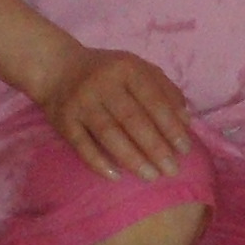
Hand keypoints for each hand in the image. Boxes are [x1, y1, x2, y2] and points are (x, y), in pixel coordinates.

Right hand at [41, 46, 196, 179]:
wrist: (57, 68)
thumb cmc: (107, 73)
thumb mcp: (137, 69)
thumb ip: (164, 89)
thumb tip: (186, 121)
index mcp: (126, 68)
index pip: (153, 99)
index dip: (170, 125)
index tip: (185, 149)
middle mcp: (103, 84)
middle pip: (133, 119)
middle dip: (155, 147)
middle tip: (172, 170)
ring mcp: (81, 103)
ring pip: (109, 134)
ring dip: (132, 159)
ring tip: (151, 176)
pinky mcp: (64, 121)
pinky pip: (83, 146)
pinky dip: (99, 163)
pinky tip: (116, 177)